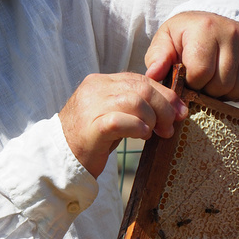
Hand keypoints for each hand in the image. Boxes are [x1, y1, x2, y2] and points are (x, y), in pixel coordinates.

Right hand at [60, 72, 187, 176]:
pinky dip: (137, 127)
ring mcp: (91, 107)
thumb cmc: (89, 141)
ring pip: (134, 100)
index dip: (164, 93)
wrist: (58, 159)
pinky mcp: (91, 127)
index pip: (139, 79)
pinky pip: (121, 120)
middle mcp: (95, 89)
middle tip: (171, 126)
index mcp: (100, 82)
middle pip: (141, 87)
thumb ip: (131, 106)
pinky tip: (143, 135)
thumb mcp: (110, 115)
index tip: (179, 109)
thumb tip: (168, 108)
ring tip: (156, 133)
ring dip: (153, 118)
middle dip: (163, 106)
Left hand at [145, 11, 238, 101]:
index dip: (192, 84)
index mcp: (205, 29)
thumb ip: (157, 58)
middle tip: (201, 83)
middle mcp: (232, 32)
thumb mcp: (166, 41)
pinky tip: (228, 82)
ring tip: (213, 82)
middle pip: (221, 84)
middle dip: (208, 90)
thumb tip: (153, 75)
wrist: (211, 22)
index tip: (188, 79)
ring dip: (223, 93)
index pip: (200, 73)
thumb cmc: (184, 36)